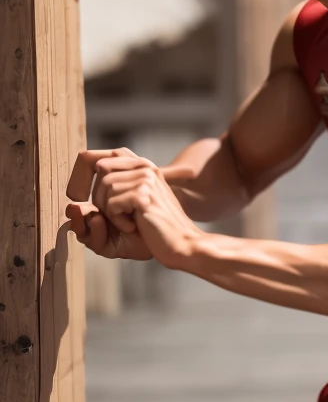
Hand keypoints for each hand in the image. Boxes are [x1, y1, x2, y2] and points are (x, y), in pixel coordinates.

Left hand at [65, 148, 200, 267]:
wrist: (182, 246)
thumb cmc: (151, 234)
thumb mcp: (120, 217)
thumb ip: (95, 208)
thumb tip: (70, 206)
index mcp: (138, 165)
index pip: (91, 156)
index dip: (78, 176)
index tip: (77, 197)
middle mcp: (143, 165)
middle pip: (98, 169)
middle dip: (98, 198)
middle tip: (116, 217)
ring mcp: (145, 177)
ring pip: (104, 188)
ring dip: (110, 211)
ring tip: (129, 222)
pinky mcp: (144, 194)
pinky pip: (111, 204)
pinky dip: (117, 220)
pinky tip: (134, 226)